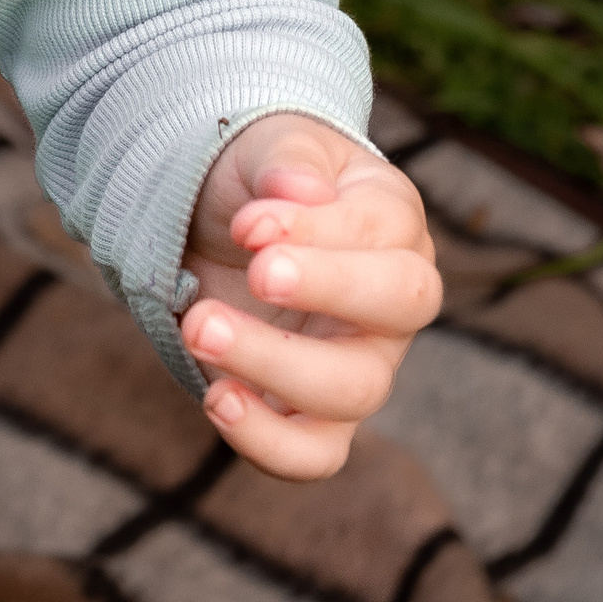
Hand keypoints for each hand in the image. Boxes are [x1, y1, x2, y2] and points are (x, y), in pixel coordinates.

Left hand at [177, 113, 440, 479]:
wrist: (221, 226)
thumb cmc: (259, 182)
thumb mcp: (266, 146)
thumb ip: (284, 161)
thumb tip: (299, 190)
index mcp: (393, 221)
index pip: (384, 229)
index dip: (318, 229)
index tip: (248, 223)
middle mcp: (394, 300)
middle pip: (404, 305)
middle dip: (327, 287)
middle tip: (256, 272)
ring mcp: (362, 364)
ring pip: (355, 388)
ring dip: (274, 361)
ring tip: (199, 325)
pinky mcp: (316, 416)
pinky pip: (315, 454)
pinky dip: (270, 441)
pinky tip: (217, 398)